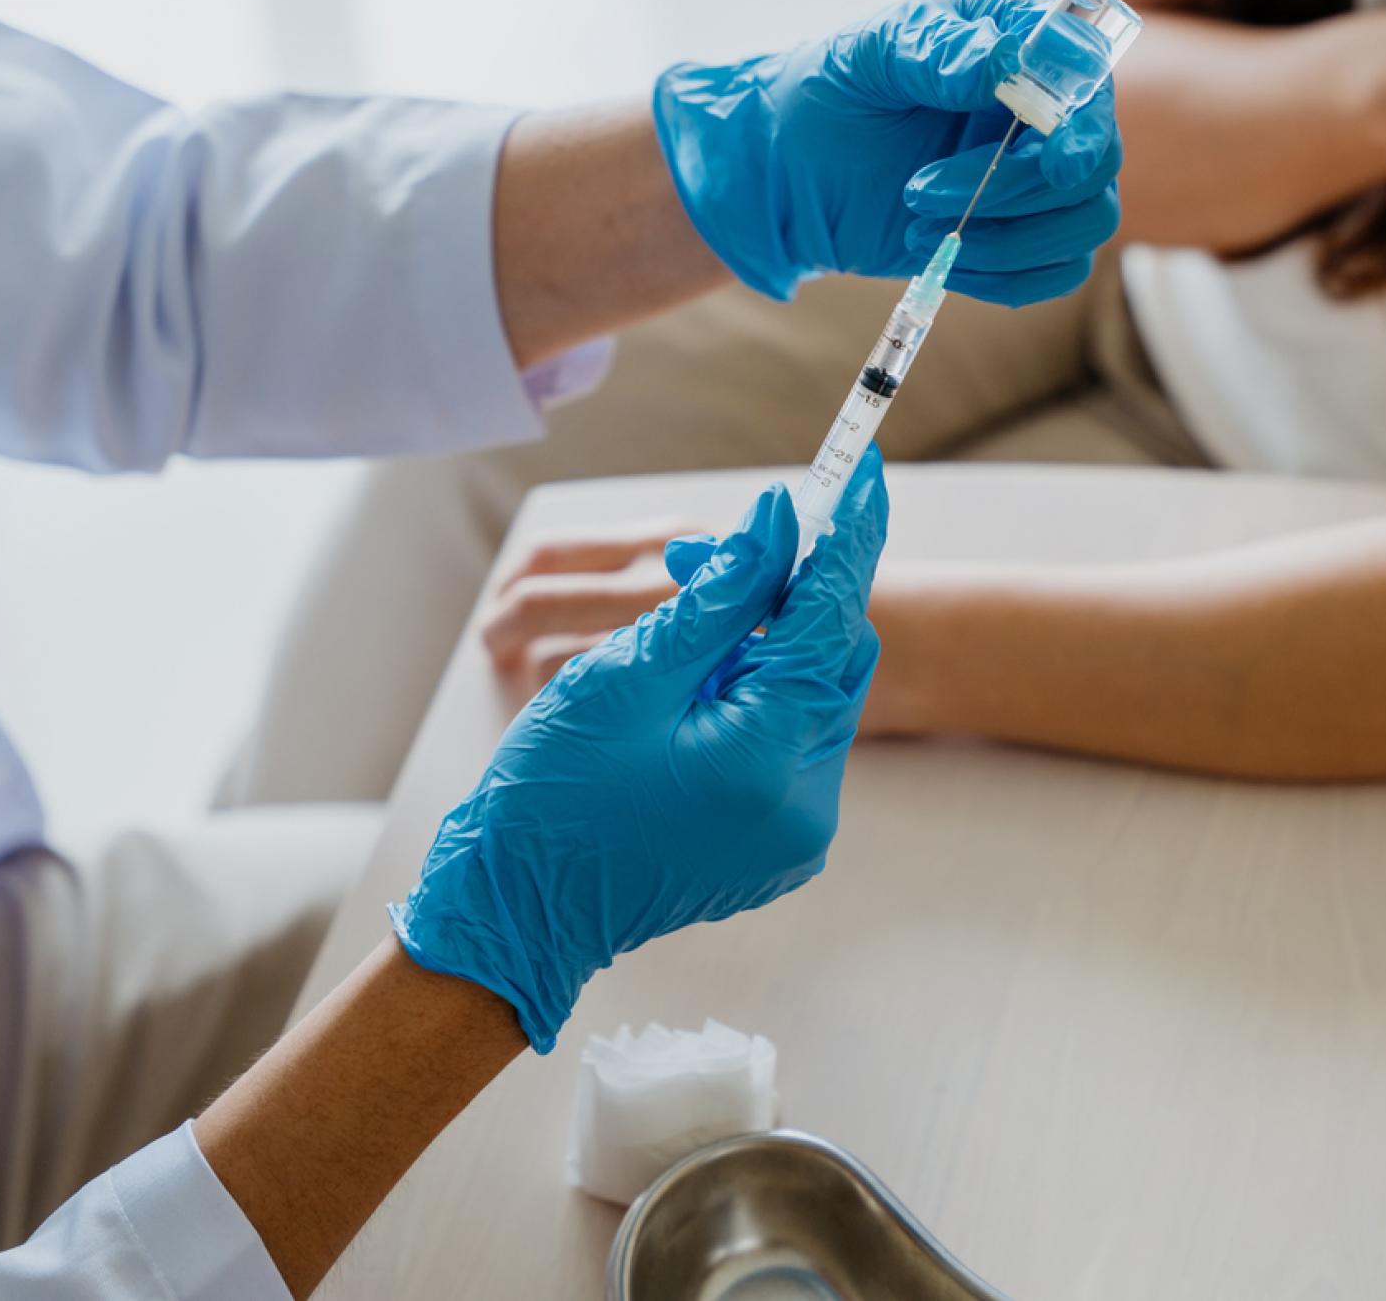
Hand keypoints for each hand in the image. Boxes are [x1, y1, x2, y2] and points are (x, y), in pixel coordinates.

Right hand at [391, 451, 888, 1051]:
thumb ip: (717, 596)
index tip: (866, 473)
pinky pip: (790, 745)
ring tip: (683, 648)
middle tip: (730, 558)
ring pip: (811, 700)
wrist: (519, 911)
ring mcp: (797, 831)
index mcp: (768, 756)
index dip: (843, 539)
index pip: (827, 619)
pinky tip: (695, 699)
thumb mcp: (628, 675)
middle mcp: (804, 801)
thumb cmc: (551, 795)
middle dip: (789, 599)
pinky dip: (756, 704)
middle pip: (830, 660)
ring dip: (765, 653)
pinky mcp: (780, 844)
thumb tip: (777, 524)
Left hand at [653, 0, 1121, 306]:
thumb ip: (932, 50)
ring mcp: (1043, 174)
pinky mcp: (1027, 234)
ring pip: (1085, 224)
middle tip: (919, 192)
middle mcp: (1048, 106)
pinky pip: (1058, 271)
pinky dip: (1006, 279)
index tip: (1056, 158)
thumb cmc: (833, 93)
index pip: (1088, 76)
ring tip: (919, 230)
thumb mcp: (867, 56)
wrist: (794, 169)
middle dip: (1012, 191)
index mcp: (1021, 38)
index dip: (1086, 122)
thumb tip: (1001, 64)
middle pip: (1093, 163)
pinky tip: (943, 262)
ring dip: (1007, 242)